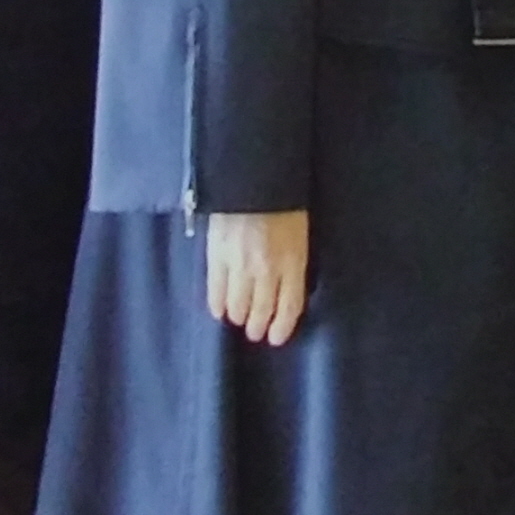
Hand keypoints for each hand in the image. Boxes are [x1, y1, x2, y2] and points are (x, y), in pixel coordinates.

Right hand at [204, 210, 310, 345]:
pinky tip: (219, 310)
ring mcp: (240, 265)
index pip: (290, 305)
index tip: (276, 338)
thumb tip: (285, 286)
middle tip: (255, 331)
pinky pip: (215, 290)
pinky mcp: (217, 257)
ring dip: (239, 316)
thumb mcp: (299, 234)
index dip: (282, 326)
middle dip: (259, 325)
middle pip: (263, 310)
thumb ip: (293, 262)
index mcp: (294, 262)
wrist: (254, 176)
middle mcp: (268, 269)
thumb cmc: (283, 202)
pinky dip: (217, 304)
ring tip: (238, 319)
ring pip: (238, 305)